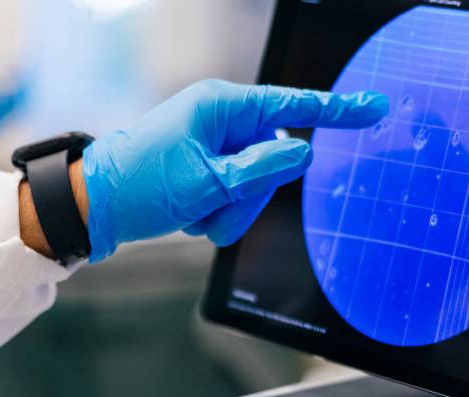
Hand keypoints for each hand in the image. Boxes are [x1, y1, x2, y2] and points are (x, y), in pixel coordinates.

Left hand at [81, 79, 388, 261]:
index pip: (292, 107)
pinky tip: (187, 217)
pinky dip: (216, 217)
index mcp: (221, 108)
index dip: (336, 110)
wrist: (93, 207)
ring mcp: (214, 151)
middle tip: (212, 204)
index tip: (375, 107)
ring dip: (229, 212)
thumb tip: (302, 151)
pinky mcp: (206, 174)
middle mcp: (221, 124)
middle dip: (249, 195)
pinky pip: (234, 201)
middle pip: (274, 161)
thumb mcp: (207, 181)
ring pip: (255, 189)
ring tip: (193, 214)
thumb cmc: (141, 185)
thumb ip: (262, 169)